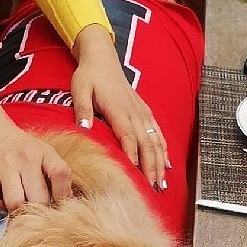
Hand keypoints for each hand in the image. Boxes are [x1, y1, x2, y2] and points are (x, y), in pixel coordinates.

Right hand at [0, 120, 74, 212]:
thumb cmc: (21, 149)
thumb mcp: (43, 154)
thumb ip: (56, 175)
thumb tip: (67, 202)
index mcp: (44, 153)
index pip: (61, 174)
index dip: (62, 195)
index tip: (56, 204)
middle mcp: (26, 157)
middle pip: (39, 198)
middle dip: (37, 211)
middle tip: (33, 211)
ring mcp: (4, 163)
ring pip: (15, 202)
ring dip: (15, 211)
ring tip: (16, 206)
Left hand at [71, 26, 168, 188]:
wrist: (102, 58)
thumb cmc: (88, 75)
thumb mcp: (79, 88)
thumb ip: (82, 108)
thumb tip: (83, 127)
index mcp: (118, 108)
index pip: (127, 136)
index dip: (132, 154)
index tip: (135, 173)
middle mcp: (134, 112)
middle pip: (146, 143)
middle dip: (150, 167)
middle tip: (153, 188)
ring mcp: (142, 112)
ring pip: (155, 141)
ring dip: (159, 163)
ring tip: (161, 184)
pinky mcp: (144, 112)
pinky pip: (157, 133)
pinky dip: (164, 149)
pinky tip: (167, 164)